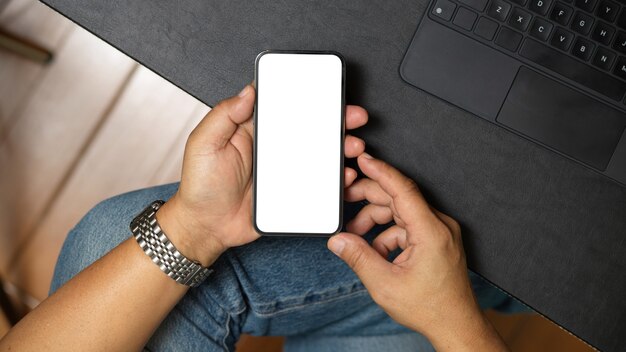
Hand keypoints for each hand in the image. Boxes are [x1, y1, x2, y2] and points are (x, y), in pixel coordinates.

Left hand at [157, 84, 368, 265]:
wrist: (207, 227)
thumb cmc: (201, 186)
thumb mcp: (204, 144)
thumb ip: (224, 115)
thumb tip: (248, 91)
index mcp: (253, 129)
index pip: (283, 106)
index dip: (306, 96)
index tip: (327, 91)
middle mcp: (273, 146)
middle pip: (309, 127)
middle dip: (335, 119)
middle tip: (353, 117)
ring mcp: (285, 169)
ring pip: (319, 152)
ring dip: (340, 146)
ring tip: (353, 146)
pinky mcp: (292, 190)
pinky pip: (318, 181)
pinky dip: (335, 177)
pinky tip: (344, 174)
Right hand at [327, 154, 507, 350]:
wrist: (455, 325)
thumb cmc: (430, 308)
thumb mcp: (385, 284)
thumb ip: (359, 258)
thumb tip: (339, 240)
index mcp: (430, 231)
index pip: (403, 189)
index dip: (380, 171)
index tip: (363, 159)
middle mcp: (439, 225)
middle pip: (399, 198)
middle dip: (369, 198)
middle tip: (346, 201)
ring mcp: (440, 231)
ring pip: (401, 211)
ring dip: (376, 220)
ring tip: (357, 236)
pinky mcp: (437, 239)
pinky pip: (408, 225)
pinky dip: (388, 234)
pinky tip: (376, 251)